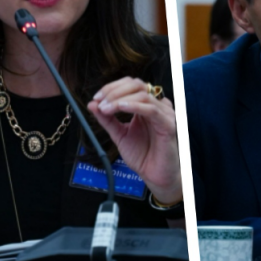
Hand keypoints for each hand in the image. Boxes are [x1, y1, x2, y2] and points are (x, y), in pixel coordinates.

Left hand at [87, 78, 181, 204]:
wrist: (154, 176)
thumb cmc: (142, 156)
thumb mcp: (118, 135)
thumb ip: (107, 119)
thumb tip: (92, 104)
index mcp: (146, 105)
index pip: (130, 84)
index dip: (112, 87)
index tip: (96, 98)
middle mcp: (156, 106)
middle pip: (136, 84)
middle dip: (114, 91)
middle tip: (99, 102)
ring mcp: (164, 113)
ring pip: (142, 94)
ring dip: (120, 99)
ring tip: (106, 109)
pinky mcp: (168, 124)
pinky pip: (151, 109)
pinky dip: (134, 106)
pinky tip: (121, 108)